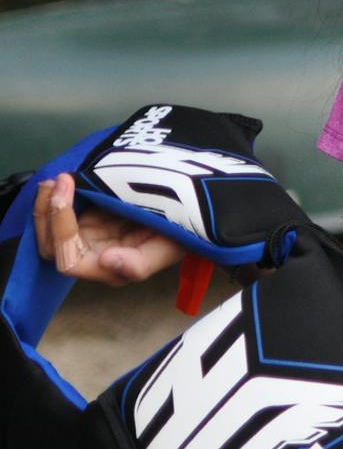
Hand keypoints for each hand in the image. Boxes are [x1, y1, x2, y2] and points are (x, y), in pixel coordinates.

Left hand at [33, 173, 182, 284]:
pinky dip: (54, 198)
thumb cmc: (180, 233)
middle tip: (57, 181)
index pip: (68, 259)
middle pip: (50, 246)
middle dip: (47, 213)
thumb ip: (140, 263)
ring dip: (45, 204)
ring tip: (55, 179)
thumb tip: (107, 261)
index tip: (67, 193)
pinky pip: (59, 214)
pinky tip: (61, 180)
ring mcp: (86, 237)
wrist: (189, 213)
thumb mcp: (169, 248)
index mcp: (106, 269)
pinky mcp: (86, 219)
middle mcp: (90, 256)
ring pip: (48, 230)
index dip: (61, 230)